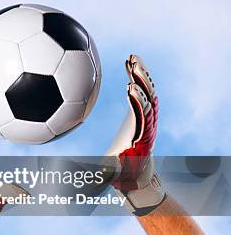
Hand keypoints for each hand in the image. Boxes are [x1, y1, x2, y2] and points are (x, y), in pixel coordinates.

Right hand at [105, 55, 165, 215]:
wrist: (136, 173)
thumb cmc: (120, 175)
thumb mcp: (110, 176)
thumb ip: (101, 173)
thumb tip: (84, 175)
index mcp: (140, 140)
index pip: (143, 118)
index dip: (138, 102)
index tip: (129, 88)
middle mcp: (148, 127)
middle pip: (150, 102)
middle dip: (143, 83)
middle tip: (134, 67)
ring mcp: (148, 119)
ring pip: (149, 94)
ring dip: (142, 76)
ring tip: (133, 58)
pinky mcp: (143, 113)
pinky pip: (144, 92)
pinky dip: (138, 77)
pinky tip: (130, 62)